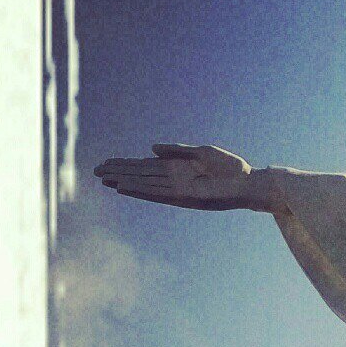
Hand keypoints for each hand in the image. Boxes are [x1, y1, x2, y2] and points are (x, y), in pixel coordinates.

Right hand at [95, 142, 265, 210]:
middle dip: (118, 174)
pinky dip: (140, 190)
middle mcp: (174, 181)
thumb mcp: (201, 152)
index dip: (126, 165)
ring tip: (104, 179)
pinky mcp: (185, 197)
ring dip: (123, 182)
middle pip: (139, 176)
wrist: (249, 183)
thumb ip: (176, 150)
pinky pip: (158, 193)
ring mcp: (178, 189)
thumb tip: (151, 149)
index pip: (145, 167)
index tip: (107, 163)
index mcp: (177, 169)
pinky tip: (124, 188)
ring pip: (144, 185)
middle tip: (95, 172)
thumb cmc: (230, 168)